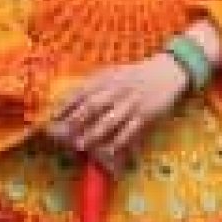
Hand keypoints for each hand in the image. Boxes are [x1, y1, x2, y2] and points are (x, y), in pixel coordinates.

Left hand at [45, 54, 188, 171]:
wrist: (169, 70)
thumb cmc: (137, 74)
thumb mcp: (114, 73)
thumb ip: (95, 85)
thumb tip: (69, 100)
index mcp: (107, 78)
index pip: (81, 92)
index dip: (65, 106)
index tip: (52, 118)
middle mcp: (118, 89)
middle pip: (92, 107)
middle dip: (74, 122)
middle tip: (61, 136)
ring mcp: (132, 103)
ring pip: (109, 121)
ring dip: (93, 134)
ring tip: (80, 145)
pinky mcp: (146, 115)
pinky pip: (129, 131)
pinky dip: (117, 142)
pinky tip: (108, 151)